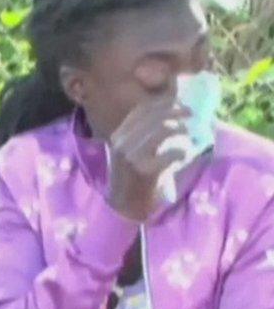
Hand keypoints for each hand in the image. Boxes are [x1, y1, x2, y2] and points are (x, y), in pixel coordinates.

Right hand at [107, 96, 191, 221]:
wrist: (124, 206)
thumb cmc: (132, 177)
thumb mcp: (129, 151)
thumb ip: (142, 133)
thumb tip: (169, 112)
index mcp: (117, 136)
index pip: (141, 109)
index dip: (163, 102)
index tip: (178, 102)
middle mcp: (122, 143)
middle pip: (154, 116)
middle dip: (176, 111)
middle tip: (191, 113)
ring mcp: (132, 157)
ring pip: (163, 130)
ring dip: (180, 129)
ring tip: (188, 134)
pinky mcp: (145, 171)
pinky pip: (172, 153)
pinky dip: (182, 152)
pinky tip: (184, 155)